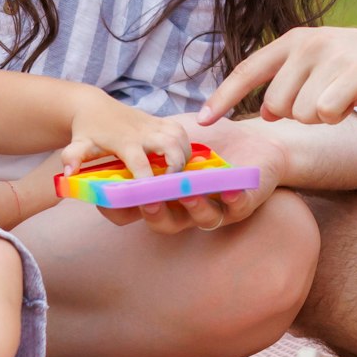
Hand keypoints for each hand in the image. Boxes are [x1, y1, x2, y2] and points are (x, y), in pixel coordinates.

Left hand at [61, 93, 190, 185]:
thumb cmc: (87, 131)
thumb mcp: (77, 145)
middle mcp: (142, 132)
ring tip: (178, 174)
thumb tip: (69, 173)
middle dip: (176, 166)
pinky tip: (180, 159)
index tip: (151, 195)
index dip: (148, 180)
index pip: (140, 163)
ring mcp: (153, 125)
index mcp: (124, 142)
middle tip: (173, 184)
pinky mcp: (160, 121)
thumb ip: (72, 157)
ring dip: (184, 156)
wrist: (93, 106)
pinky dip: (186, 145)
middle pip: (170, 146)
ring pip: (180, 137)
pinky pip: (181, 131)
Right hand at [98, 113, 288, 234]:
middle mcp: (184, 208)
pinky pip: (237, 208)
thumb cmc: (208, 138)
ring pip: (199, 219)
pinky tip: (229, 189)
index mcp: (163, 194)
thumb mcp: (169, 134)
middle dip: (153, 213)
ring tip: (186, 192)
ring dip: (192, 207)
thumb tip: (103, 138)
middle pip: (163, 222)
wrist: (253, 138)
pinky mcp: (242, 204)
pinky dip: (233, 200)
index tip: (106, 197)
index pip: (133, 211)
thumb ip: (142, 140)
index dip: (118, 208)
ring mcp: (213, 208)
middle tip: (147, 200)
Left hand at [197, 25, 356, 126]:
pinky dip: (339, 117)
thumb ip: (290, 81)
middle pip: (276, 105)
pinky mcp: (354, 74)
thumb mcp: (320, 64)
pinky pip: (326, 114)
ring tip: (343, 97)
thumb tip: (264, 112)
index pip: (248, 71)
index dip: (222, 97)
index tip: (201, 121)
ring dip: (322, 117)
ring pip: (301, 115)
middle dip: (296, 115)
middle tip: (325, 101)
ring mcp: (331, 57)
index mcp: (294, 40)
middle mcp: (308, 44)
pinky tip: (355, 102)